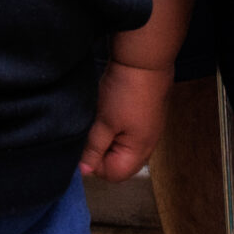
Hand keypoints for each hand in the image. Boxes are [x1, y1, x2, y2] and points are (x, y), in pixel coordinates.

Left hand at [80, 59, 174, 182]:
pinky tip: (109, 111)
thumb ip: (94, 149)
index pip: (113, 174)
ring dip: (108, 138)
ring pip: (122, 146)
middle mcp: (147, 144)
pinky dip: (116, 127)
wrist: (144, 58)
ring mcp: (148, 129)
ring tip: (100, 120)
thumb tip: (85, 170)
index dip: (95, 164)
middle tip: (92, 132)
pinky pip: (128, 132)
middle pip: (120, 162)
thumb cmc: (125, 92)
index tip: (85, 145)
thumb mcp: (104, 122)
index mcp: (139, 150)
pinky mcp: (146, 115)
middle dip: (102, 152)